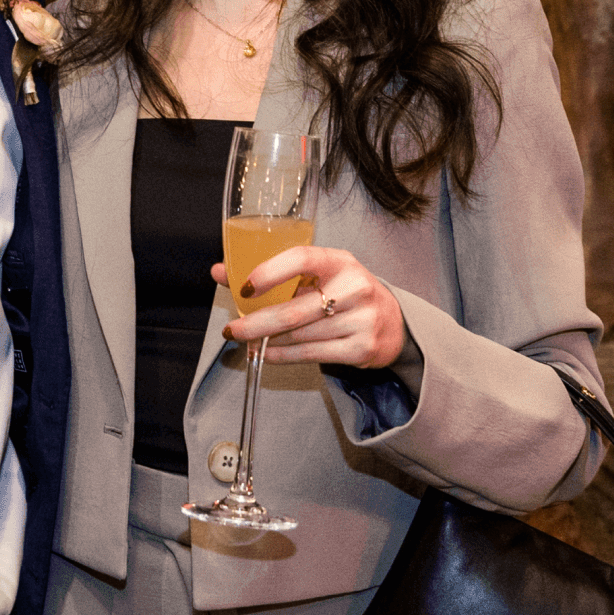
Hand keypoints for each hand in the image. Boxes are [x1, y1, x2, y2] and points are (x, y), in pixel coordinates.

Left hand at [214, 245, 407, 368]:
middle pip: (294, 310)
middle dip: (255, 323)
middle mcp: (354, 288)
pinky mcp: (361, 348)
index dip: (269, 272)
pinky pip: (311, 354)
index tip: (244, 288)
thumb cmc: (345, 292)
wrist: (393, 323)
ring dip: (267, 341)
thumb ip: (272, 272)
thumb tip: (219, 272)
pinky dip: (283, 356)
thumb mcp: (318, 274)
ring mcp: (360, 320)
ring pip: (300, 336)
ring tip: (248, 341)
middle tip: (231, 330)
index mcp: (339, 261)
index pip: (301, 258)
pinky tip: (267, 353)